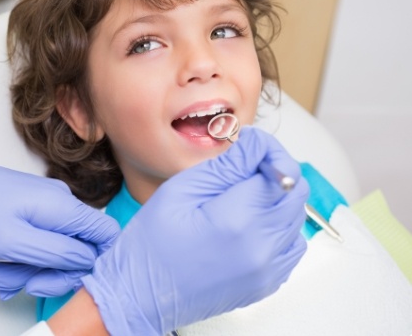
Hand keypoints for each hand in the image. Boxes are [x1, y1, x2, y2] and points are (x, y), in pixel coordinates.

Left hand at [0, 144, 119, 293]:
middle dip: (50, 273)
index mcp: (62, 206)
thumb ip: (57, 253)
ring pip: (54, 249)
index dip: (96, 262)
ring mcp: (45, 206)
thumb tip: (88, 260)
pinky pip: (38, 242)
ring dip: (28, 270)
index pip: (106, 233)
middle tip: (21, 285)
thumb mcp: (13, 241)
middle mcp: (60, 203)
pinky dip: (21, 259)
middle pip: (78, 249)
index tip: (69, 279)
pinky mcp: (31, 211)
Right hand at [81, 127, 308, 334]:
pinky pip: (291, 244)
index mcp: (237, 220)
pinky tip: (248, 223)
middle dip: (274, 171)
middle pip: (296, 192)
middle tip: (243, 168)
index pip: (282, 170)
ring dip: (276, 198)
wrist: (142, 294)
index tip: (250, 148)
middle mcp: (261, 248)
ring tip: (241, 198)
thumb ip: (227, 165)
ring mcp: (267, 270)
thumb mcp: (181, 189)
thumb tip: (256, 144)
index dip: (267, 151)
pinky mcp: (267, 283)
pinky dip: (277, 226)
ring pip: (296, 217)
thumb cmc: (152, 244)